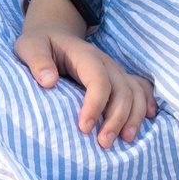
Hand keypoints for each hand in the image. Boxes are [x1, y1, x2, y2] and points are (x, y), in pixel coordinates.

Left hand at [14, 0, 155, 145]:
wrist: (54, 35)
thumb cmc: (40, 45)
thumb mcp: (30, 47)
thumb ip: (37, 61)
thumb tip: (49, 81)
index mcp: (85, 56)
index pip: (98, 80)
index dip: (95, 105)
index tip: (83, 128)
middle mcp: (106, 63)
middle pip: (122, 91)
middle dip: (116, 119)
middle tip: (103, 144)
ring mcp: (115, 70)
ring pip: (135, 92)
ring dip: (134, 117)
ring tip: (125, 140)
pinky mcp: (119, 78)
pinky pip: (141, 88)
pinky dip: (147, 103)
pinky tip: (148, 119)